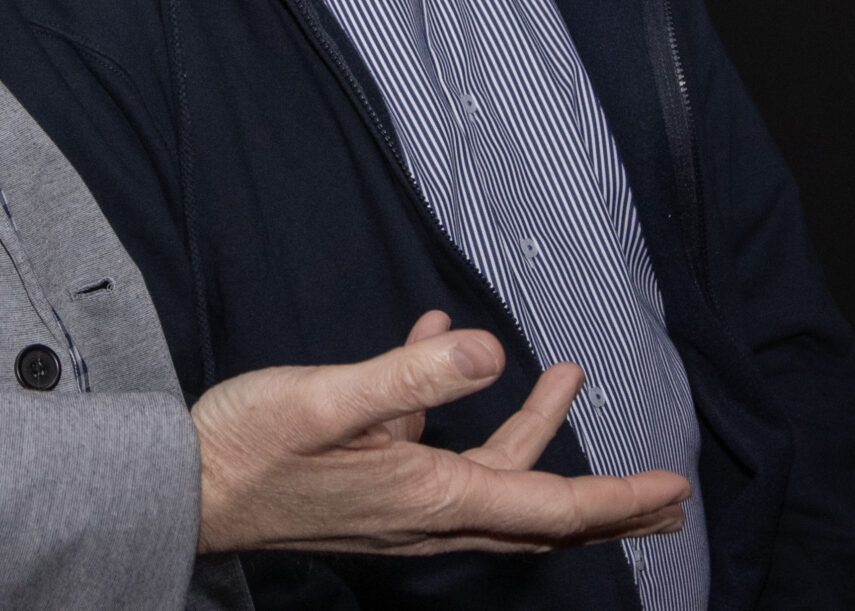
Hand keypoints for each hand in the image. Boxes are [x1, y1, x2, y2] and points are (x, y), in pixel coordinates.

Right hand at [191, 311, 691, 554]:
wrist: (183, 489)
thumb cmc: (247, 449)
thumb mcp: (328, 400)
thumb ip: (410, 374)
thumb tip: (490, 349)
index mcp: (431, 497)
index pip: (549, 507)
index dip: (617, 499)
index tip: (672, 489)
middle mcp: (426, 513)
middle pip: (538, 514)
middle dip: (605, 503)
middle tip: (665, 494)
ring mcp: (398, 504)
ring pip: (492, 482)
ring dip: (536, 438)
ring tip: (564, 378)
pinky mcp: (368, 485)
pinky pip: (433, 452)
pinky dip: (454, 407)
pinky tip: (436, 340)